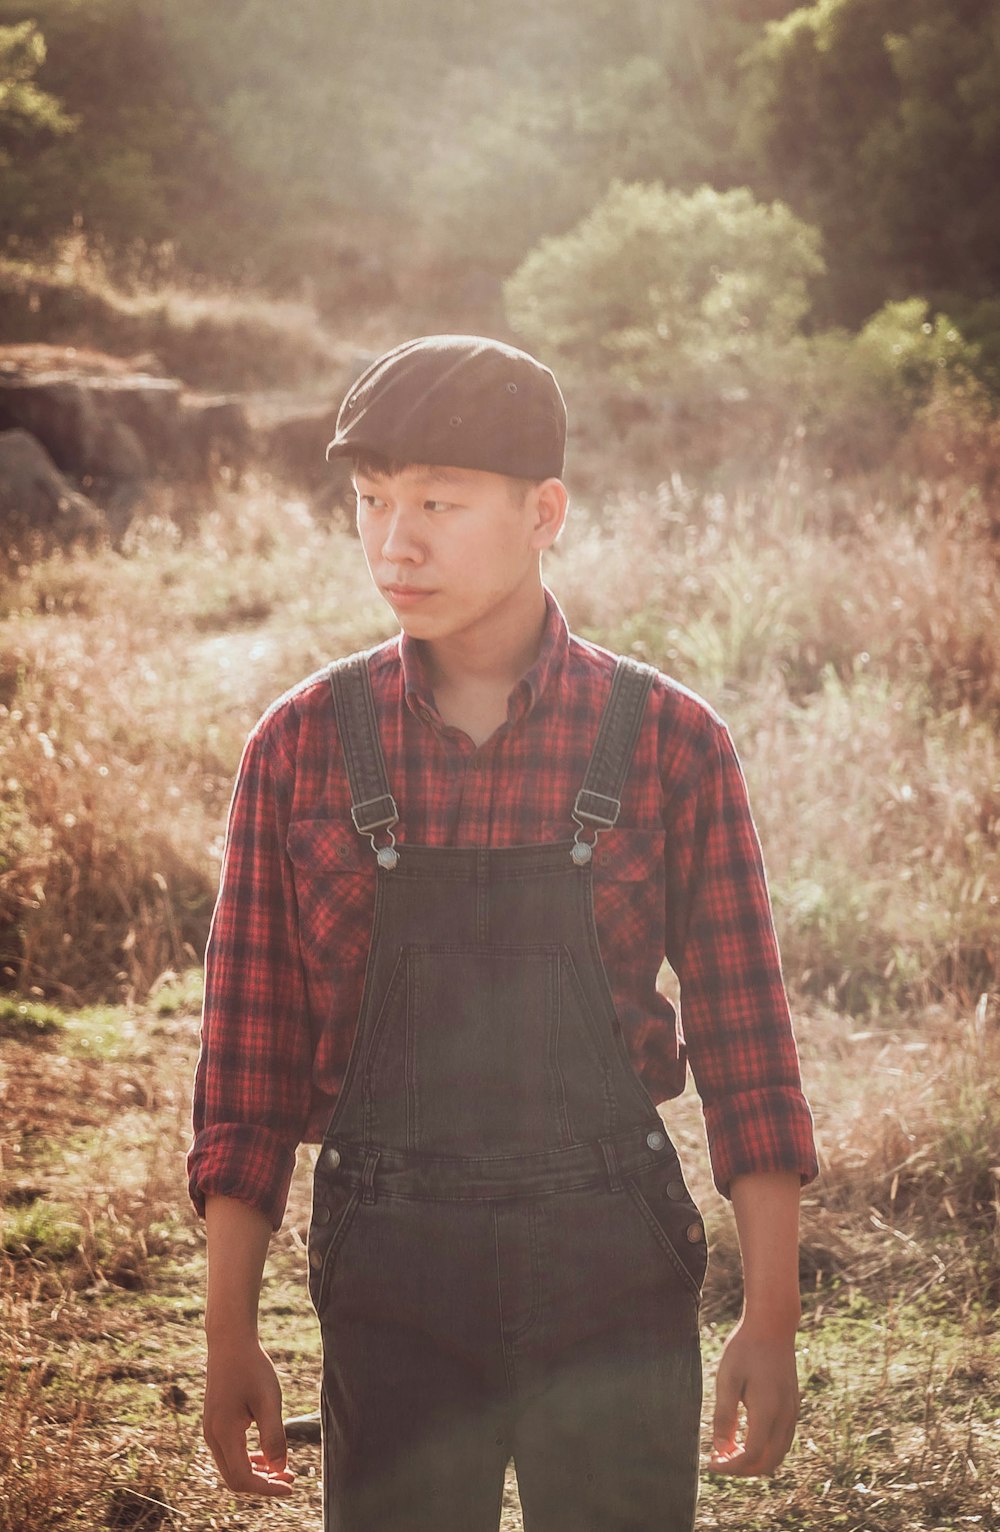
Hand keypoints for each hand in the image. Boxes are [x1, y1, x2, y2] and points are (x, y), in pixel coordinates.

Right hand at [202, 1338, 295, 1496]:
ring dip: (257, 1472)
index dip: (267, 1488)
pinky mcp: (215, 1422)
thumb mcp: (269, 1401)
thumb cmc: (252, 1367)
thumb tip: (280, 1469)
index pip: (243, 1478)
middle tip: (290, 1478)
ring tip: (283, 1469)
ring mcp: (211, 1430)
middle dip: (263, 1484)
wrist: (230, 1342)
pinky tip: (267, 1453)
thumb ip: (274, 1436)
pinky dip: (249, 1459)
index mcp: (224, 1433)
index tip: (291, 1486)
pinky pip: (230, 1453)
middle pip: (235, 1478)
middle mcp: (212, 1436)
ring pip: (232, 1466)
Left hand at [707, 1317, 798, 1476]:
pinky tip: (746, 1438)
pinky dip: (766, 1449)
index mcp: (768, 1410)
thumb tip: (721, 1448)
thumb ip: (724, 1415)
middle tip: (719, 1461)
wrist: (773, 1325)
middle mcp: (785, 1416)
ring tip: (730, 1452)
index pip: (752, 1454)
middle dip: (743, 1469)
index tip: (710, 1463)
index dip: (731, 1466)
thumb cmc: (745, 1348)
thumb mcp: (727, 1378)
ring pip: (778, 1454)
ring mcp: (792, 1412)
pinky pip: (783, 1440)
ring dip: (756, 1461)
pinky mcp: (793, 1406)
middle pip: (768, 1462)